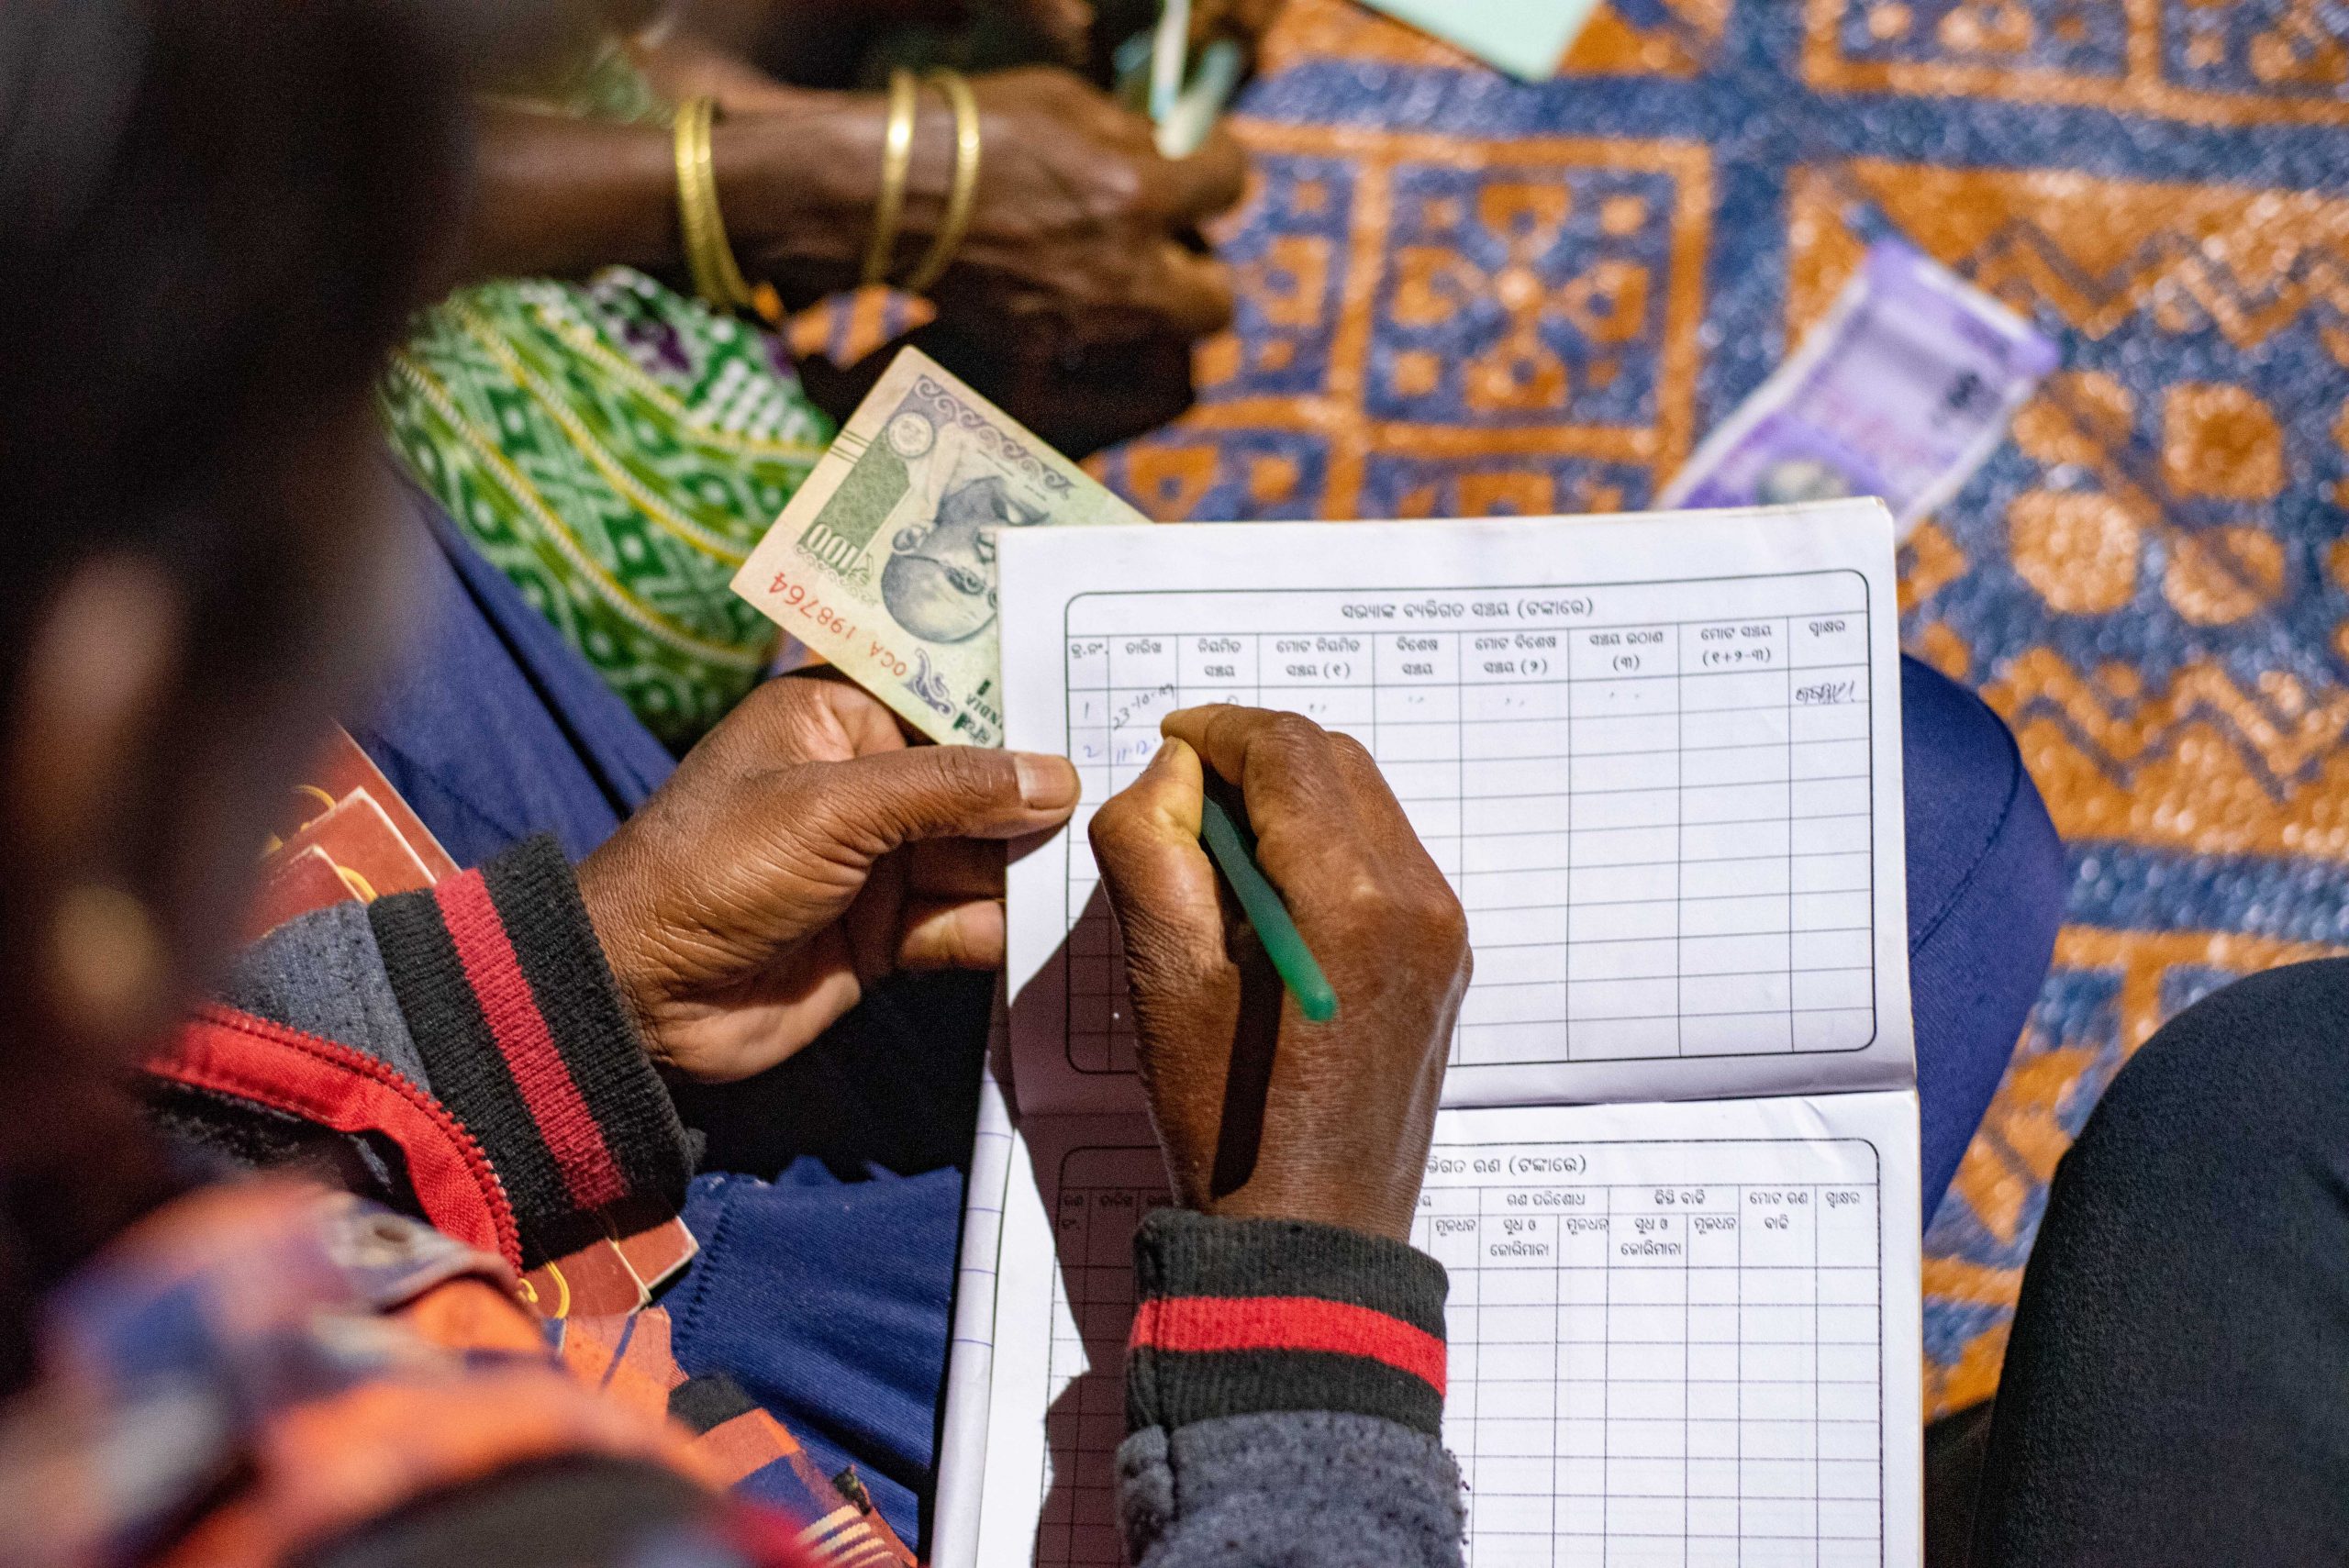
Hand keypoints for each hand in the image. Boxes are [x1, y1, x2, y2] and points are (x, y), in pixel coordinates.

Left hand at [577, 675, 1076, 1081]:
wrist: (640, 1001)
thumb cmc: (712, 869)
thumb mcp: (831, 808)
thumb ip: (951, 791)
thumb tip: (1057, 778)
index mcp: (838, 717)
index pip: (949, 694)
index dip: (1022, 698)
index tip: (1103, 690)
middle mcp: (865, 782)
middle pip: (982, 780)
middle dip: (1046, 792)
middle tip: (1138, 786)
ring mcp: (880, 862)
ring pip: (985, 854)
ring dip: (1038, 865)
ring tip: (1116, 861)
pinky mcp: (889, 934)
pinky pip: (968, 921)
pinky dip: (1011, 927)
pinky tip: (1070, 925)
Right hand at [728, 67, 1243, 349]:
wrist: (884, 196)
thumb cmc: (971, 131)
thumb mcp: (1064, 102)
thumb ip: (1131, 135)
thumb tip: (1170, 146)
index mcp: (1137, 194)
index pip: (1230, 184)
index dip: (1220, 167)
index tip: (1203, 161)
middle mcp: (1125, 272)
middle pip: (1217, 304)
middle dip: (1202, 275)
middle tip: (1172, 244)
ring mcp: (1085, 322)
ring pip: (1161, 339)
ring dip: (1151, 306)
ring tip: (1114, 269)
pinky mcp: (1043, 349)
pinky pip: (1099, 347)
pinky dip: (1094, 323)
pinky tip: (1063, 286)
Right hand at [1086, 707, 1470, 1240]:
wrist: (1310, 1239)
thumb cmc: (1226, 1122)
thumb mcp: (1161, 977)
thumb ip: (1152, 846)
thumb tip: (1175, 774)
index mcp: (1349, 899)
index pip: (1287, 752)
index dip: (1218, 730)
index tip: (1168, 746)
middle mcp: (1417, 900)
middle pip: (1336, 762)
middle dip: (1256, 758)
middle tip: (1184, 799)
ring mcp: (1442, 932)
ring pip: (1366, 803)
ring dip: (1293, 799)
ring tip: (1221, 853)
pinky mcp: (1444, 961)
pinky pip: (1387, 858)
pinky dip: (1327, 845)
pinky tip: (1271, 899)